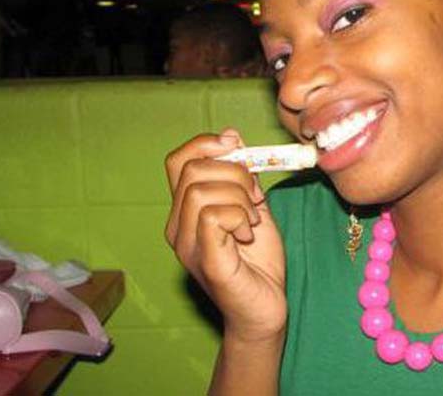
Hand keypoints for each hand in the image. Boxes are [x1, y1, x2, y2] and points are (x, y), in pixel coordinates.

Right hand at [165, 128, 286, 342]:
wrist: (265, 307)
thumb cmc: (258, 260)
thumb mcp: (252, 205)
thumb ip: (241, 175)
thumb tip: (230, 135)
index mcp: (185, 210)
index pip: (178, 160)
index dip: (207, 144)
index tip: (238, 149)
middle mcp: (178, 227)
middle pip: (192, 169)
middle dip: (235, 172)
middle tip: (255, 197)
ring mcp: (188, 245)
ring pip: (201, 190)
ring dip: (239, 196)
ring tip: (251, 219)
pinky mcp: (205, 261)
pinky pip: (212, 217)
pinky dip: (238, 216)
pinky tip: (247, 234)